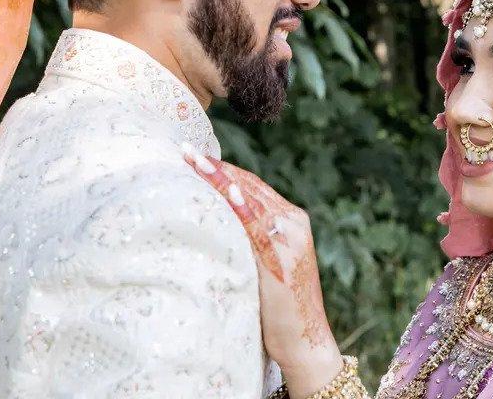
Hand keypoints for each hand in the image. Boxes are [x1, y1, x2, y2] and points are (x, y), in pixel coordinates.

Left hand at [183, 148, 342, 397]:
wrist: (305, 340)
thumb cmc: (279, 308)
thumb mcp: (263, 265)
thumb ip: (248, 240)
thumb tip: (214, 224)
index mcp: (291, 220)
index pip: (253, 187)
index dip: (225, 171)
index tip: (197, 158)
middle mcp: (294, 223)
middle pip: (250, 187)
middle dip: (218, 169)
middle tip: (187, 153)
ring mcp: (290, 238)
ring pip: (251, 200)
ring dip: (222, 179)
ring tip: (196, 163)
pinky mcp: (283, 256)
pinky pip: (258, 227)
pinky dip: (244, 208)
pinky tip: (230, 192)